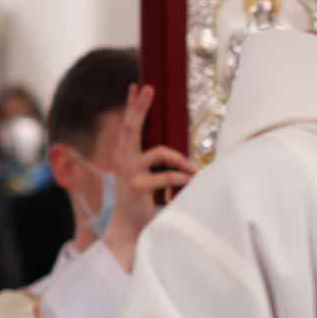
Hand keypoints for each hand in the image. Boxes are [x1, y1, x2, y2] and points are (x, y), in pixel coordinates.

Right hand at [102, 84, 197, 271]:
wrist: (127, 231)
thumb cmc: (141, 204)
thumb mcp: (146, 178)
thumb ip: (155, 162)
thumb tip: (177, 151)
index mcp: (125, 157)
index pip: (129, 126)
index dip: (133, 105)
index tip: (137, 86)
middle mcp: (123, 160)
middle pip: (132, 126)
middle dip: (141, 106)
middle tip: (149, 87)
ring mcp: (129, 172)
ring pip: (161, 151)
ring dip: (182, 161)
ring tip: (193, 171)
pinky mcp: (139, 185)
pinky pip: (169, 176)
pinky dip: (183, 180)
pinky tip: (190, 185)